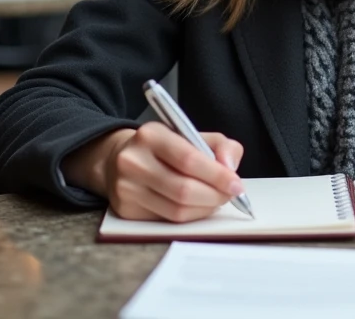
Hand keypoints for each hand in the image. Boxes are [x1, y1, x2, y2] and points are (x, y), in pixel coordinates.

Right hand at [66, 124, 244, 222]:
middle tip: (230, 195)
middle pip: (183, 190)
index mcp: (150, 135)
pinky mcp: (126, 210)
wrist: (118, 158)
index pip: (188, 159)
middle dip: (215, 196)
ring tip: (215, 200)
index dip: (217, 175)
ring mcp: (126, 188)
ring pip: (177, 211)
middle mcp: (133, 161)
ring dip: (205, 209)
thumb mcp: (191, 134)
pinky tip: (197, 206)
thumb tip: (230, 169)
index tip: (236, 184)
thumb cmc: (163, 148)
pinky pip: (167, 221)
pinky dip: (190, 216)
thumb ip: (219, 145)